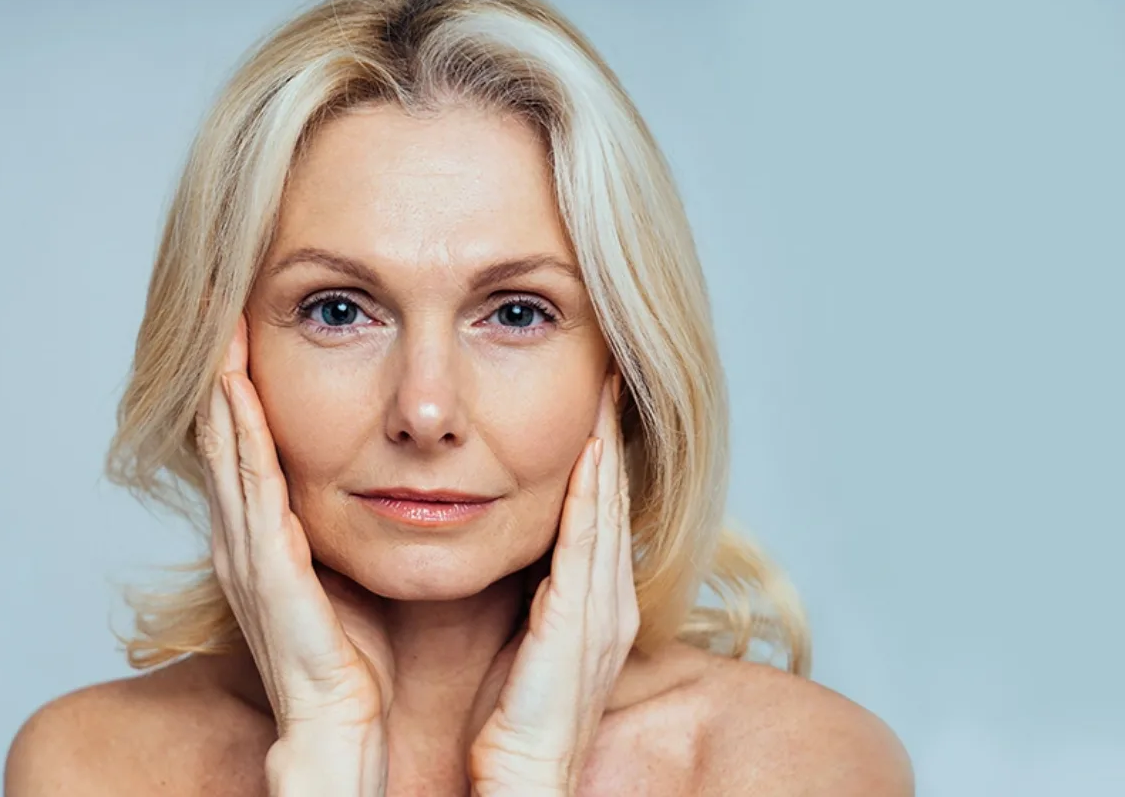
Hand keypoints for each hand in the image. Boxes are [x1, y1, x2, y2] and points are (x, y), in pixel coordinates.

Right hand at [198, 316, 397, 796]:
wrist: (337, 727)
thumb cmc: (352, 666)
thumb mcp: (345, 578)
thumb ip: (342, 533)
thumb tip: (384, 483)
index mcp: (263, 540)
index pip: (246, 445)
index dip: (239, 385)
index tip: (245, 324)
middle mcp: (242, 537)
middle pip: (223, 432)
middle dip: (220, 366)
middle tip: (218, 299)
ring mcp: (245, 549)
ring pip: (226, 445)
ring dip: (220, 382)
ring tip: (219, 321)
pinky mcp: (262, 564)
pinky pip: (247, 482)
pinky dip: (238, 430)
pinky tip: (234, 388)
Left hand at [468, 378, 637, 795]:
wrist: (524, 783)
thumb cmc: (513, 727)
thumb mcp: (524, 645)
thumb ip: (526, 601)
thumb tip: (512, 565)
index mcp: (591, 606)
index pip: (597, 513)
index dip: (598, 455)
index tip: (592, 397)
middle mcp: (608, 603)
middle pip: (613, 499)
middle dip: (612, 433)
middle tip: (612, 368)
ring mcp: (602, 614)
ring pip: (608, 510)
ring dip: (608, 447)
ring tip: (608, 386)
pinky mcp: (581, 627)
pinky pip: (588, 546)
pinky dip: (593, 494)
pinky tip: (590, 452)